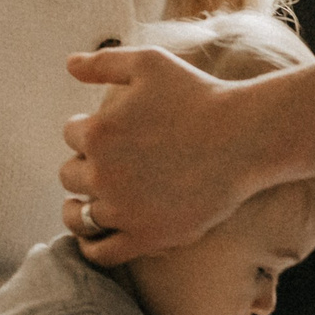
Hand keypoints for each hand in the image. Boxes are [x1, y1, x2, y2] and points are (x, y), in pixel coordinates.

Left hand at [59, 47, 252, 261]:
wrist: (245, 137)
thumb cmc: (200, 94)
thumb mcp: (150, 63)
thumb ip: (104, 62)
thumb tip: (69, 64)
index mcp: (97, 132)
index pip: (71, 135)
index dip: (88, 131)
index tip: (111, 134)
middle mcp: (103, 174)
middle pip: (69, 176)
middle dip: (84, 167)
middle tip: (110, 166)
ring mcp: (124, 210)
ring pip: (78, 216)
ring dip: (78, 208)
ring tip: (86, 204)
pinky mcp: (147, 238)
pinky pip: (101, 252)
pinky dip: (91, 246)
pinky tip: (97, 235)